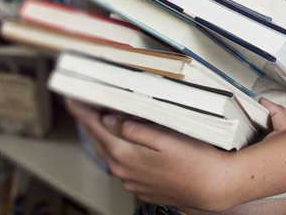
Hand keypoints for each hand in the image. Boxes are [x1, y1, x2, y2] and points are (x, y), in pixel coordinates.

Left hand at [64, 96, 285, 209]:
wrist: (215, 188)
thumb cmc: (195, 159)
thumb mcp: (165, 136)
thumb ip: (134, 128)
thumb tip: (110, 119)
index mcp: (125, 156)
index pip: (95, 129)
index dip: (82, 111)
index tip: (70, 97)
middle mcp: (124, 172)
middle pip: (99, 141)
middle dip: (88, 121)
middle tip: (80, 101)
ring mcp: (133, 181)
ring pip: (110, 152)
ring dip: (102, 134)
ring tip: (97, 116)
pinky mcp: (143, 186)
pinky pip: (122, 163)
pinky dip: (116, 147)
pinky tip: (120, 139)